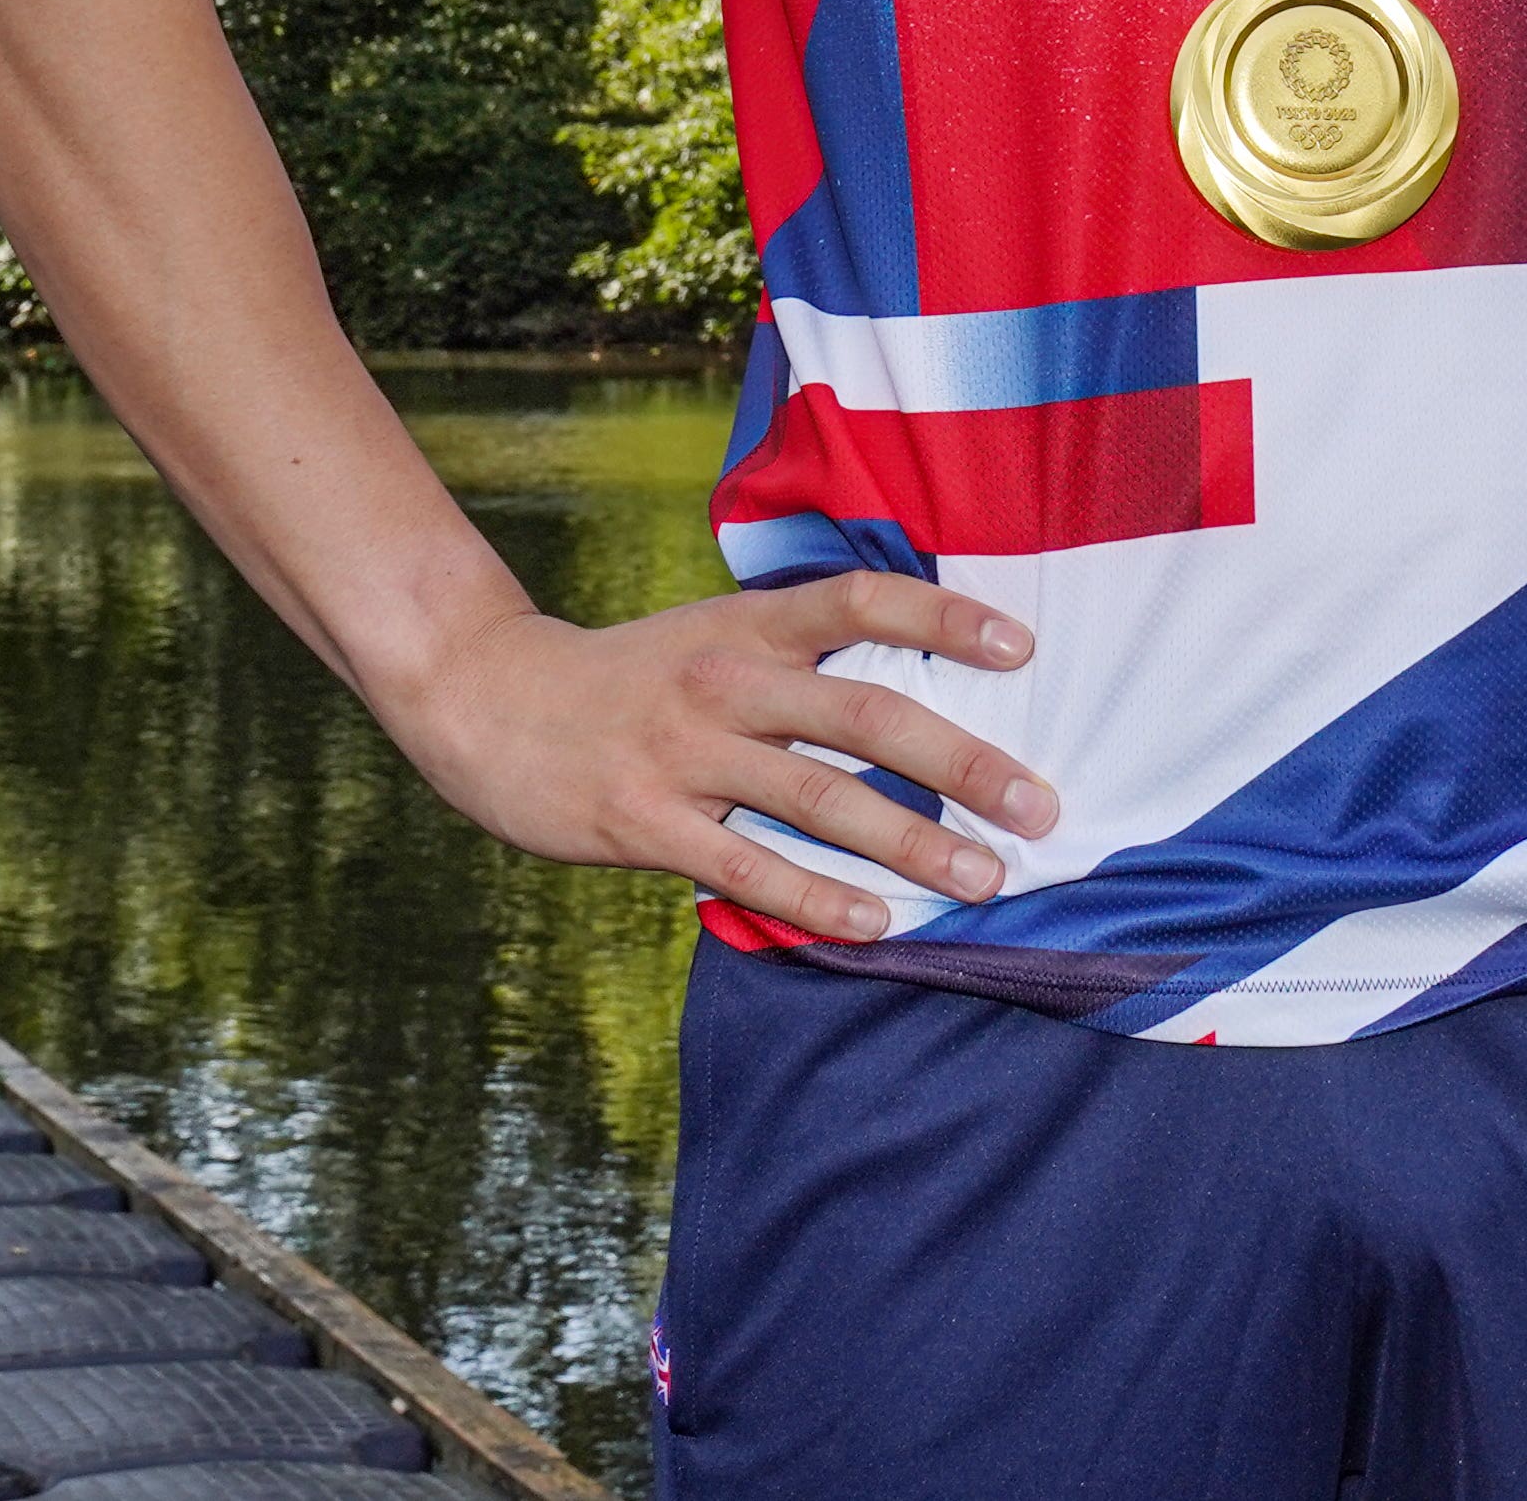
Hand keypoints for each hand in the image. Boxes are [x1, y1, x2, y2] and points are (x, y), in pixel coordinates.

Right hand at [383, 574, 1060, 944]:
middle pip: (863, 713)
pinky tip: (875, 923)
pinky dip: (816, 897)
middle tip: (1040, 805)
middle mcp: (726, 682)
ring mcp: (686, 754)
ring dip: (909, 841)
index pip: (859, 602)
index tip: (1022, 645)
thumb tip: (911, 683)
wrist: (487, 699)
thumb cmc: (626, 677)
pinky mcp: (647, 822)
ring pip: (817, 799)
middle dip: (961, 761)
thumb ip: (795, 655)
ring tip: (983, 877)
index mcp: (747, 627)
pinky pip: (746, 867)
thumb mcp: (709, 635)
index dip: (942, 619)